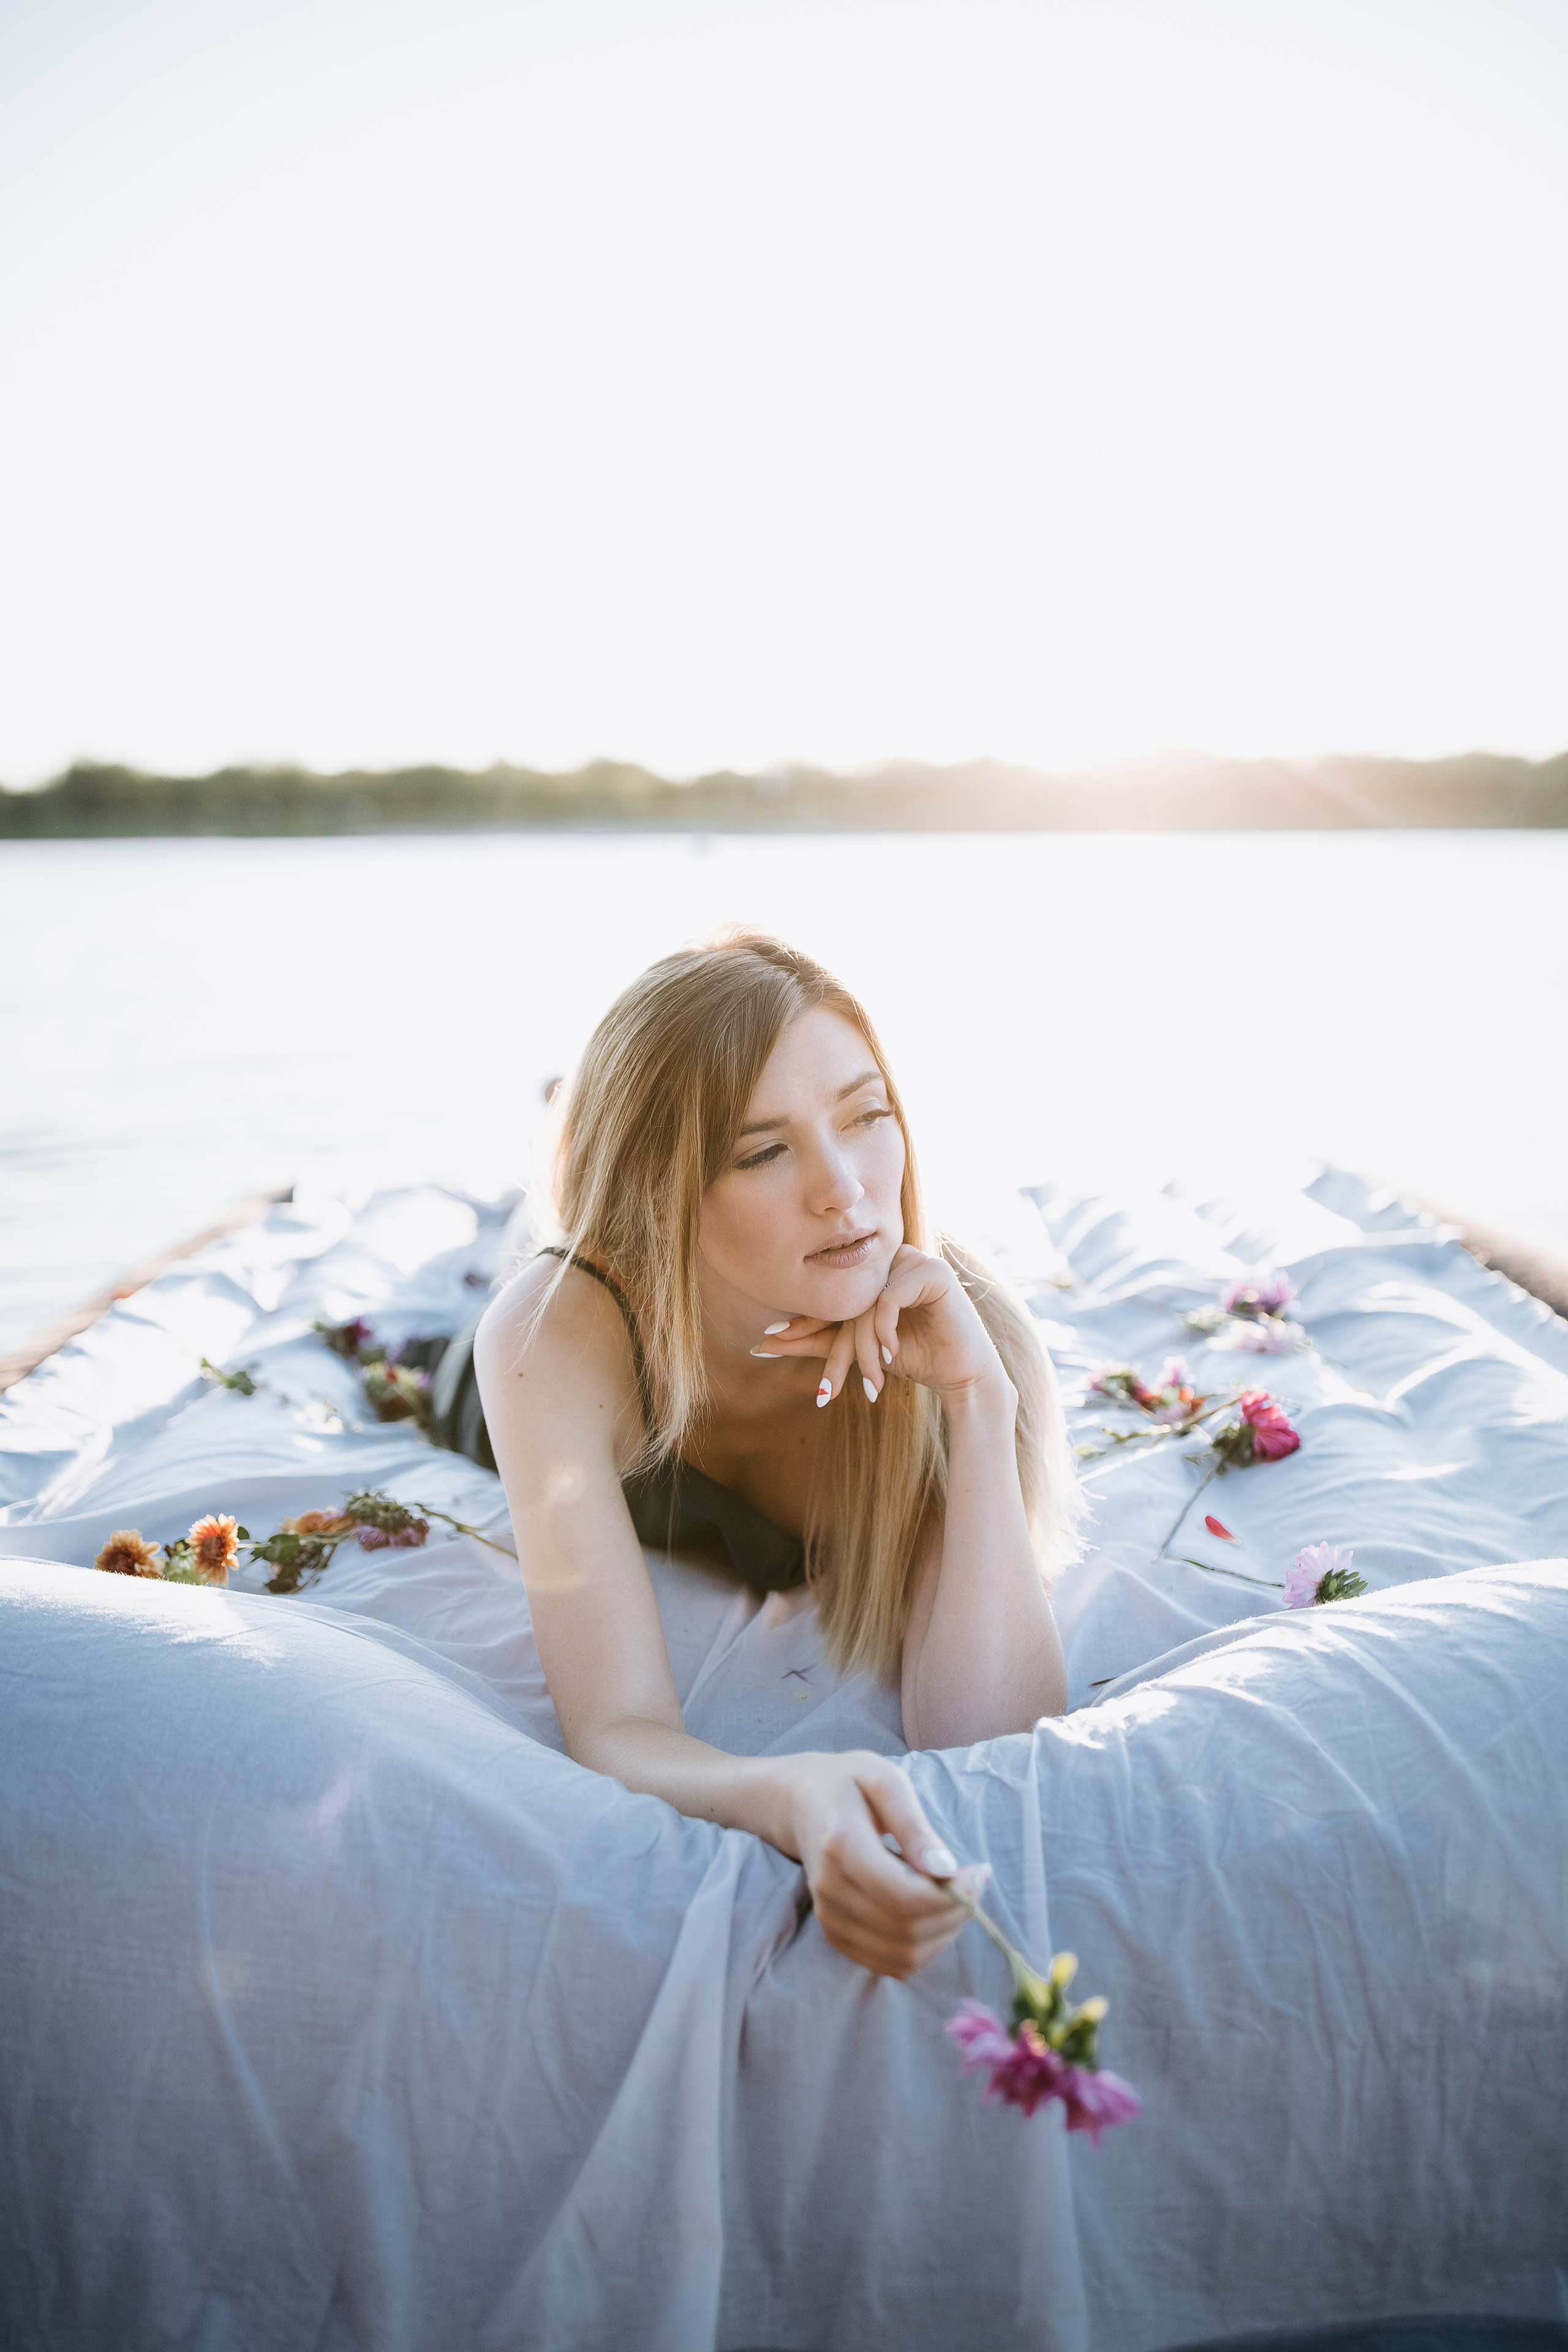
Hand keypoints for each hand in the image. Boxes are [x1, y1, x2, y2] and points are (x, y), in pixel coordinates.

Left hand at [760, 1244, 1012, 1411]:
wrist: (961, 1375)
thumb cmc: (915, 1358)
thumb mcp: (858, 1350)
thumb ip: (815, 1342)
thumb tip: (761, 1342)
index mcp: (873, 1272)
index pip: (832, 1296)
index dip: (803, 1324)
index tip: (767, 1343)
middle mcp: (891, 1259)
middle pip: (847, 1303)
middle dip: (837, 1353)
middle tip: (824, 1391)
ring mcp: (914, 1261)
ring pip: (866, 1304)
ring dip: (866, 1350)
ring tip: (873, 1383)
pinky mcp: (934, 1272)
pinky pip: (889, 1298)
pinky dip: (886, 1330)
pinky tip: (892, 1354)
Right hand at [780, 1748, 985, 1978]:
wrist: (800, 1803)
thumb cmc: (849, 1783)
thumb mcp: (885, 1781)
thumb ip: (915, 1826)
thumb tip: (946, 1871)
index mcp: (841, 1845)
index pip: (902, 1897)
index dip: (950, 1896)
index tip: (977, 1871)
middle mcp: (830, 1891)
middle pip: (907, 1932)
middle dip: (955, 1914)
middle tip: (974, 1882)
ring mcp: (830, 1918)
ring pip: (903, 1956)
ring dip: (944, 1934)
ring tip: (955, 1896)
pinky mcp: (837, 1935)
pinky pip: (891, 1965)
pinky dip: (924, 1948)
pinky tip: (932, 1914)